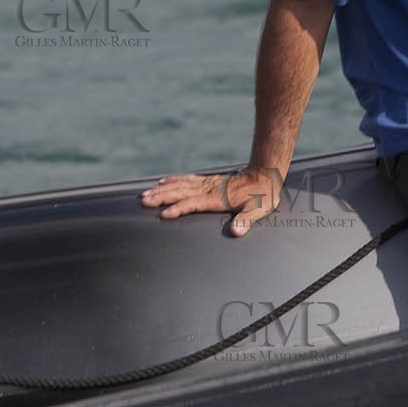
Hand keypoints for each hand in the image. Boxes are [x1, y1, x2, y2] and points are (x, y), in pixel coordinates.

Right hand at [140, 166, 284, 236]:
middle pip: (180, 193)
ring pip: (179, 185)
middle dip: (160, 198)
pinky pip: (186, 179)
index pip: (192, 204)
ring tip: (145, 194)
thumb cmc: (262, 196)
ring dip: (162, 190)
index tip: (163, 214)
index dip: (178, 209)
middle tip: (143, 201)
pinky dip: (173, 180)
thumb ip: (246, 221)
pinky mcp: (208, 180)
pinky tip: (163, 182)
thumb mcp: (258, 211)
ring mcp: (207, 184)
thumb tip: (236, 231)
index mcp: (217, 198)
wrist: (264, 175)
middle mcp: (208, 189)